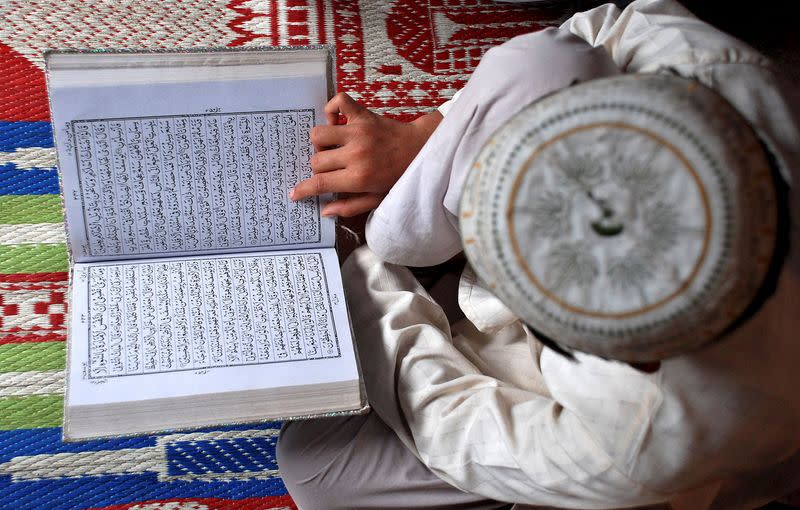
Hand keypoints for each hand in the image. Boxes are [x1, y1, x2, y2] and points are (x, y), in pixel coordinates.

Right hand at [290, 92, 441, 216]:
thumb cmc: (400, 176)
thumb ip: (351, 207)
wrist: (422, 149)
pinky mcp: (364, 114)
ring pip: (318, 134)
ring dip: (321, 143)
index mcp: (359, 178)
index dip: (303, 189)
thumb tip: (325, 211)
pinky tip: (336, 122)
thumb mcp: (378, 199)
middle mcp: (356, 154)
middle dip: (318, 168)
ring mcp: (359, 131)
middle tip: (331, 169)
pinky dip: (332, 109)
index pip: (320, 183)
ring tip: (333, 148)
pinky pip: (338, 102)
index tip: (295, 192)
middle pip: (316, 160)